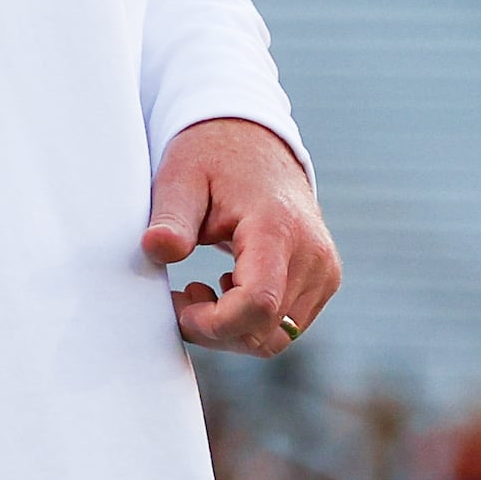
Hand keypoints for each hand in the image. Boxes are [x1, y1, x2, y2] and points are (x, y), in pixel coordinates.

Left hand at [142, 117, 338, 356]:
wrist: (255, 142)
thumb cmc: (214, 159)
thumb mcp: (181, 179)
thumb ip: (170, 217)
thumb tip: (155, 248)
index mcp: (277, 227)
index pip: (259, 304)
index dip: (215, 324)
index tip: (181, 306)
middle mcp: (312, 253)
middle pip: (267, 332)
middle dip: (216, 330)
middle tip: (182, 296)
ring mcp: (324, 269)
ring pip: (278, 337)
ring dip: (233, 329)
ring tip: (204, 290)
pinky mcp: (325, 278)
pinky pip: (287, 326)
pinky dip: (253, 322)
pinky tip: (229, 287)